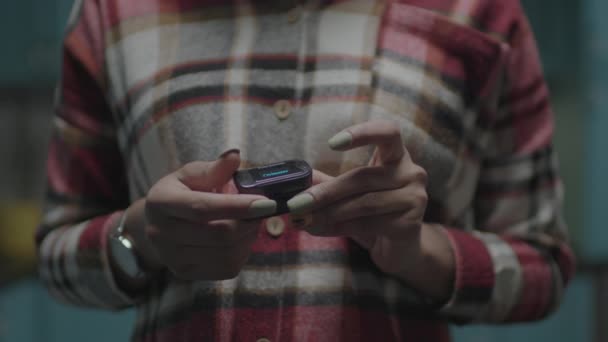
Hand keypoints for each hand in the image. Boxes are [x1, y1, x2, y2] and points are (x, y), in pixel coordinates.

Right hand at [140, 150, 276, 280]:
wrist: (157, 222)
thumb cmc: (181, 191)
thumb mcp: (191, 174)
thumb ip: (214, 168)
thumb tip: (234, 156)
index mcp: (161, 202)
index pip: (203, 208)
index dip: (238, 206)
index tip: (267, 202)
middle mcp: (161, 233)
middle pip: (219, 235)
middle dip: (249, 222)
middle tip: (263, 209)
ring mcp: (172, 258)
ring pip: (227, 254)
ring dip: (248, 237)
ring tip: (250, 221)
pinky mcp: (186, 273)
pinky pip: (226, 268)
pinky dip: (242, 252)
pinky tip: (241, 237)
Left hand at [287, 120, 453, 299]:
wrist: (400, 248)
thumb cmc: (372, 213)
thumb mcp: (348, 194)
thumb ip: (327, 183)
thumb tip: (296, 180)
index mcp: (397, 155)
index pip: (388, 132)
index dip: (362, 133)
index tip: (332, 143)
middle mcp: (411, 172)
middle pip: (364, 177)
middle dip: (326, 191)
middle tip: (297, 202)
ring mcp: (415, 198)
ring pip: (364, 203)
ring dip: (328, 212)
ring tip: (303, 219)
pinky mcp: (410, 224)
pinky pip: (368, 224)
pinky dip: (338, 227)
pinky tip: (319, 229)